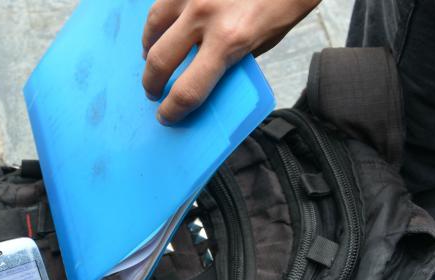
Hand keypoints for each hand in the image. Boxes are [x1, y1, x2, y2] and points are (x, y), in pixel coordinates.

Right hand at [142, 0, 318, 122]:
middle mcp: (205, 14)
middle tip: (154, 91)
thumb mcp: (263, 40)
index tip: (167, 115)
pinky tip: (161, 28)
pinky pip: (161, 2)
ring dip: (149, 48)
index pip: (188, 90)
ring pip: (153, 27)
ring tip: (152, 56)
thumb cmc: (285, 0)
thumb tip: (203, 75)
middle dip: (152, 82)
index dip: (173, 110)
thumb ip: (231, 58)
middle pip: (160, 61)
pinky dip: (158, 20)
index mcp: (231, 39)